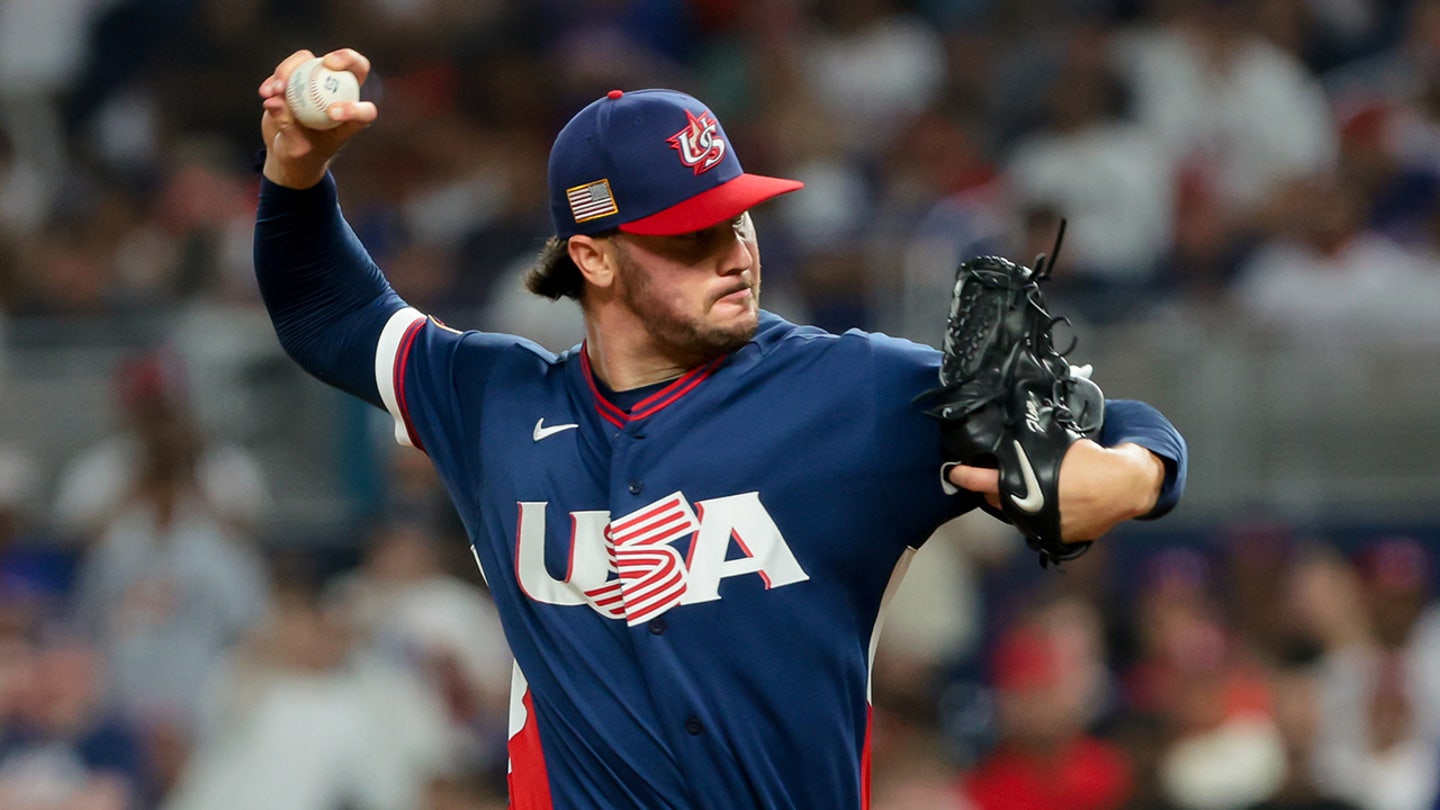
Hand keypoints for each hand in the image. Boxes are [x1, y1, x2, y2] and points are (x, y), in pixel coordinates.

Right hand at [258, 48, 377, 188]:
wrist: (286, 149)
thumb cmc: (300, 155)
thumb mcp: (294, 148)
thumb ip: (287, 126)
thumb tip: (273, 101)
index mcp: (352, 120)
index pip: (365, 111)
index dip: (354, 108)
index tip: (330, 113)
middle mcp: (341, 95)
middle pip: (354, 67)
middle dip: (346, 58)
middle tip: (328, 63)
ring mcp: (321, 82)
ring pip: (313, 61)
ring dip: (292, 69)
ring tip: (276, 90)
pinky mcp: (300, 76)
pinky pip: (291, 67)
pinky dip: (277, 76)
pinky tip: (265, 92)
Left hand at [947, 440, 1164, 542]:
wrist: (1125, 485)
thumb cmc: (1091, 458)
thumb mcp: (1058, 446)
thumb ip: (1032, 448)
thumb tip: (1009, 436)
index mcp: (1030, 485)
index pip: (986, 482)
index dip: (967, 477)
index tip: (955, 472)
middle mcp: (1033, 511)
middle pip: (998, 501)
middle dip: (991, 489)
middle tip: (989, 475)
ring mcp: (1045, 528)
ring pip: (1017, 515)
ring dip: (1013, 502)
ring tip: (1019, 486)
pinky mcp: (1059, 537)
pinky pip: (1037, 526)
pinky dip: (1036, 514)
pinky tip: (1044, 501)